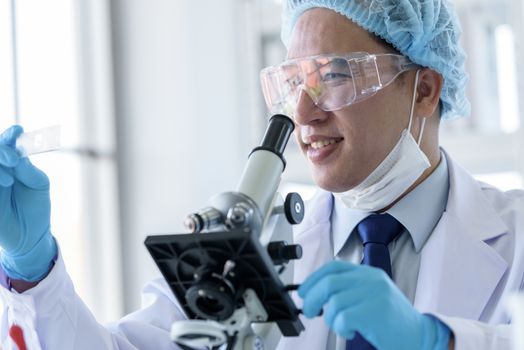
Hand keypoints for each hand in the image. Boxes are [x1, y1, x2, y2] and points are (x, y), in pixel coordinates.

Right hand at [0, 125, 55, 281]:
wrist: (30, 235)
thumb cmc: (36, 207)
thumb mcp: (39, 184)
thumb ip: (27, 169)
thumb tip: (15, 155)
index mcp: (14, 162)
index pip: (8, 143)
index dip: (10, 135)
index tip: (18, 131)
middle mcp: (0, 169)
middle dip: (1, 151)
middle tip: (13, 161)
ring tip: (8, 181)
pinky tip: (3, 184)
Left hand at [298, 261, 449, 349]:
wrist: (420, 336)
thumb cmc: (391, 320)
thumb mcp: (371, 296)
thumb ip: (349, 289)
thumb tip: (316, 293)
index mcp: (368, 273)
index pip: (333, 267)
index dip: (313, 278)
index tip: (303, 291)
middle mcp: (371, 279)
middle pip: (328, 283)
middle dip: (312, 298)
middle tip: (310, 312)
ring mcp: (375, 294)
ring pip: (334, 303)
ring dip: (330, 319)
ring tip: (340, 326)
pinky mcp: (376, 311)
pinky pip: (343, 318)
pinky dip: (340, 328)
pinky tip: (350, 331)